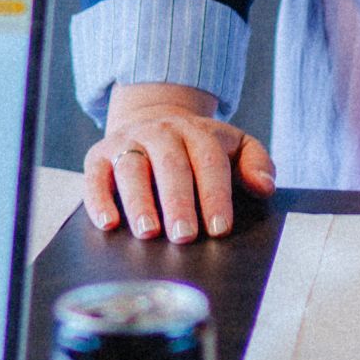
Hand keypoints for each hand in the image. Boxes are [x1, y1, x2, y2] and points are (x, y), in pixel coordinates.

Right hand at [84, 81, 275, 242]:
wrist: (152, 123)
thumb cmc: (200, 149)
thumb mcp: (235, 147)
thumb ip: (257, 163)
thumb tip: (264, 187)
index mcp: (197, 132)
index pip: (209, 161)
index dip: (215, 195)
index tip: (219, 228)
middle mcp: (161, 133)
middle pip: (170, 166)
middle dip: (178, 202)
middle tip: (184, 236)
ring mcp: (127, 143)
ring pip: (131, 169)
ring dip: (139, 202)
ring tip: (149, 233)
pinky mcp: (98, 156)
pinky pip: (95, 176)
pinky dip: (98, 199)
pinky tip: (108, 223)